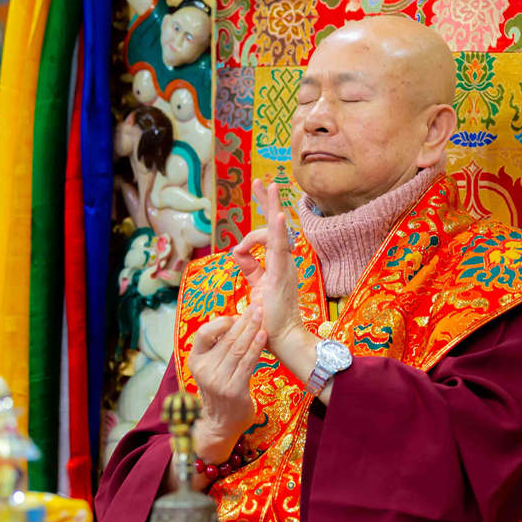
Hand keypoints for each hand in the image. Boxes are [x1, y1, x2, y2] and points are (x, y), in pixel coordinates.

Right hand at [188, 304, 265, 462]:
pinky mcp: (234, 390)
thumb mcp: (210, 369)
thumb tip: (236, 321)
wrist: (220, 424)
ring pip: (238, 348)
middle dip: (244, 320)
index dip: (222, 321)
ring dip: (252, 330)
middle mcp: (204, 370)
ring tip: (262, 316)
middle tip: (257, 306)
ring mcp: (218, 381)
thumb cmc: (219, 391)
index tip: (238, 315)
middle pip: (226, 339)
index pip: (204, 333)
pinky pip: (247, 363)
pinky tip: (263, 336)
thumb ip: (218, 349)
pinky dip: (256, 347)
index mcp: (195, 361)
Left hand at [231, 179, 328, 400]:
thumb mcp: (256, 287)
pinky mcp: (282, 274)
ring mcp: (285, 266)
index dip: (250, 236)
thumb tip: (236, 251)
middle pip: (275, 226)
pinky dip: (278, 231)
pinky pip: (281, 248)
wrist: (282, 339)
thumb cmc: (269, 318)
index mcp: (277, 265)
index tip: (238, 249)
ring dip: (272, 207)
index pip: (265, 238)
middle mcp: (284, 262)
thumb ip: (249, 268)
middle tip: (263, 182)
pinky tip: (278, 215)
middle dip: (267, 202)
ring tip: (269, 185)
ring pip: (278, 231)